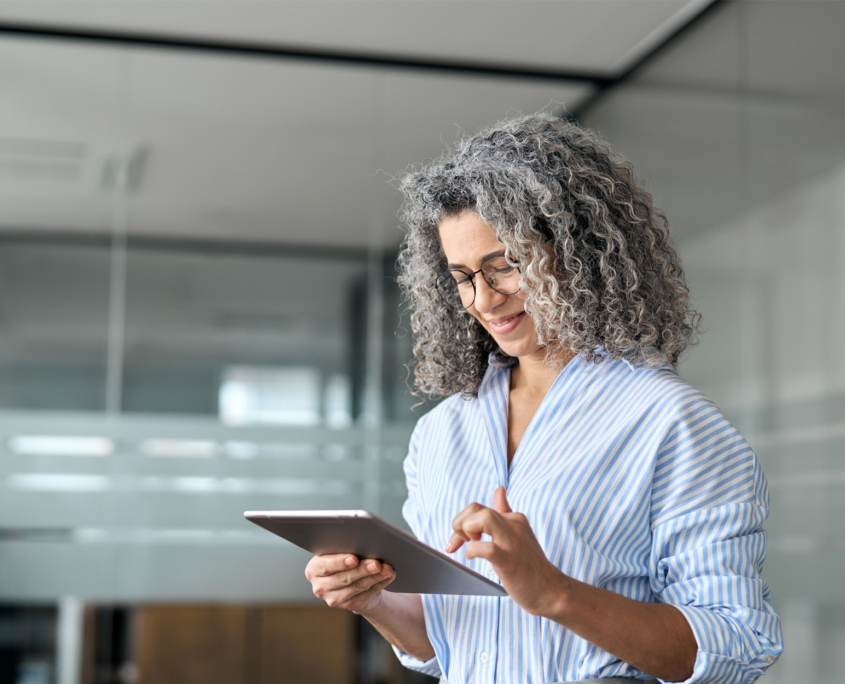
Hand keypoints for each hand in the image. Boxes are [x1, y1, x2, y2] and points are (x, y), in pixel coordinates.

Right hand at [304, 554, 394, 615]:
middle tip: (376, 563)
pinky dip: (380, 584)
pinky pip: (367, 594)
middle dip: (362, 570)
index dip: (340, 562)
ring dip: (375, 577)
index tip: (354, 558)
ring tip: (387, 569)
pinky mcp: (350, 606)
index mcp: (314, 569)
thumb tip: (362, 542)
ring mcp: (334, 599)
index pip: (325, 565)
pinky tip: (388, 576)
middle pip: (343, 578)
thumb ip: (343, 548)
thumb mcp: (338, 551)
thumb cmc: (344, 558)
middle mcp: (320, 586)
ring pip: (357, 587)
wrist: (351, 579)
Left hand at [445, 486, 566, 615]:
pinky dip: (473, 551)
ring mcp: (512, 542)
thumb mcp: (519, 533)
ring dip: (466, 531)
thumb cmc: (530, 565)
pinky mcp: (509, 561)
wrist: (551, 590)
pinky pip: (487, 548)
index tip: (459, 539)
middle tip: (462, 542)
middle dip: (460, 523)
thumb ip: (506, 512)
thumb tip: (499, 490)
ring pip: (483, 519)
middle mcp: (513, 526)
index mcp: (514, 519)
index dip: (462, 521)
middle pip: (477, 509)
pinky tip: (472, 558)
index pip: (479, 508)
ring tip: (468, 545)